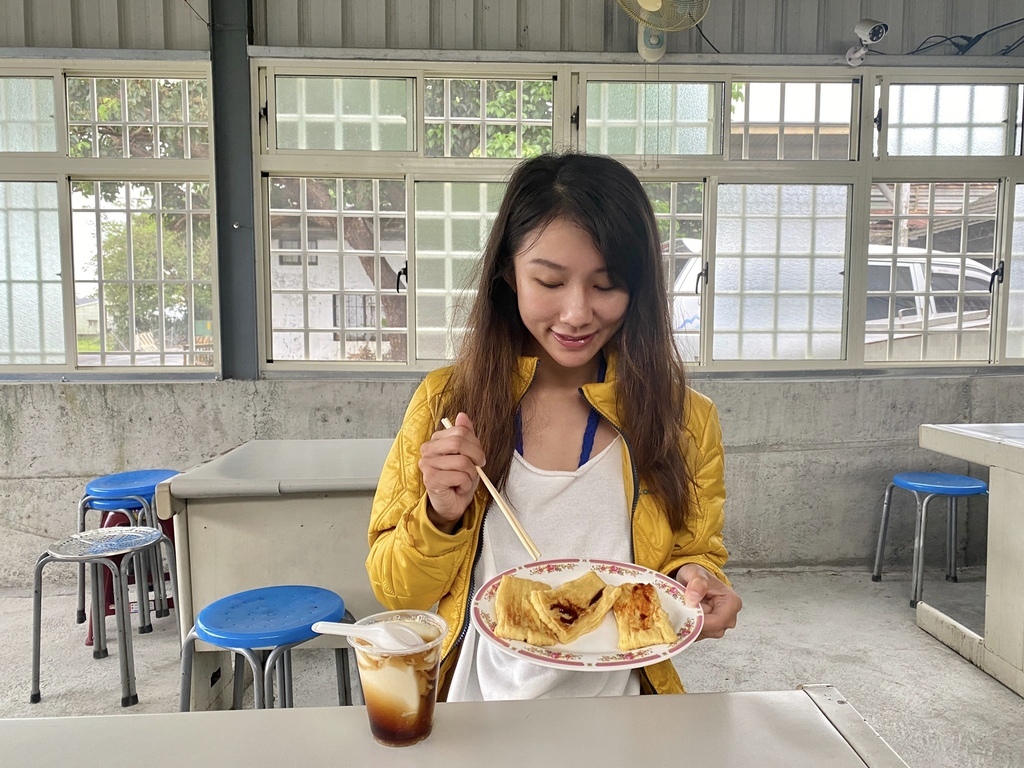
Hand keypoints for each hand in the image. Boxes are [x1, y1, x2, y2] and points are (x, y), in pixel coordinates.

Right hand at [418, 412, 485, 533]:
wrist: (452, 504)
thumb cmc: (459, 480)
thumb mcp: (467, 455)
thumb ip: (466, 435)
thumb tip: (462, 415)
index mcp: (436, 440)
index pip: (461, 431)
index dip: (475, 444)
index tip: (478, 457)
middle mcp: (427, 449)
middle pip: (459, 442)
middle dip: (475, 456)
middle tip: (477, 468)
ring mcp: (427, 463)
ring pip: (462, 461)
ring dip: (471, 475)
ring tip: (464, 481)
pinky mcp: (430, 478)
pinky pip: (460, 476)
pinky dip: (466, 485)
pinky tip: (458, 488)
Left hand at [674, 563, 741, 639]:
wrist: (695, 580)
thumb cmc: (698, 576)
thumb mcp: (695, 573)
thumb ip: (697, 583)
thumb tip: (693, 598)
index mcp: (732, 603)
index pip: (716, 622)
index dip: (699, 619)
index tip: (685, 610)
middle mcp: (729, 617)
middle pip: (710, 630)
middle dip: (693, 621)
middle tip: (682, 607)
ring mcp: (721, 625)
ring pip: (703, 634)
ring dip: (690, 624)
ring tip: (684, 609)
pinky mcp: (711, 630)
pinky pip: (698, 635)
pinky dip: (689, 627)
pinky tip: (684, 615)